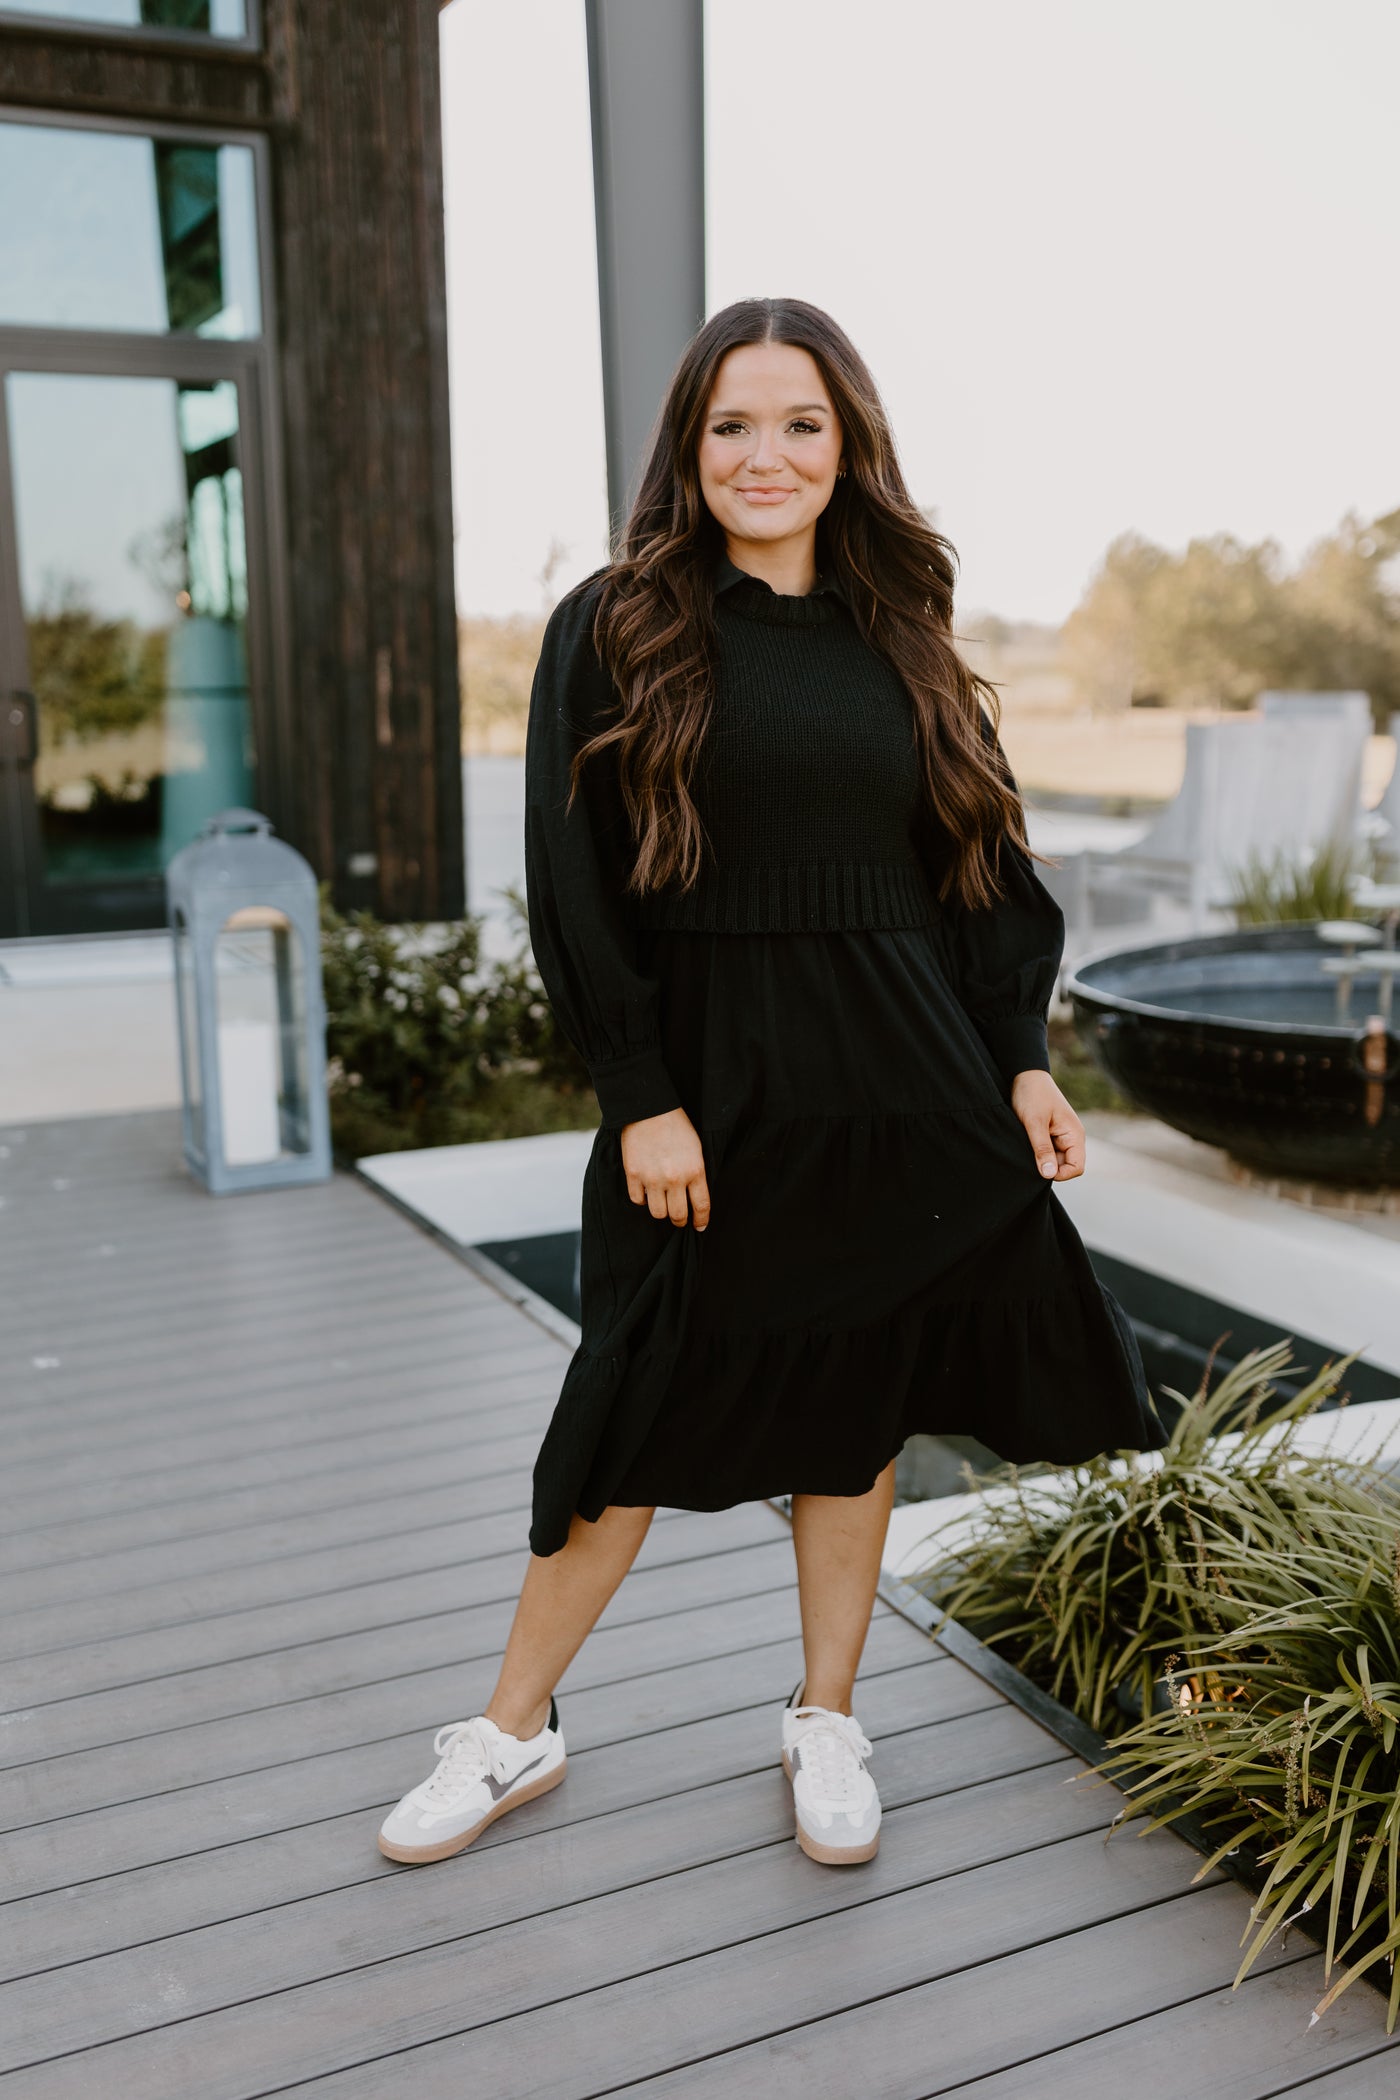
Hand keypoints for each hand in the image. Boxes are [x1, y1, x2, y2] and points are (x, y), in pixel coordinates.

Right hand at [620, 1105, 710, 1228]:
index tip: (700, 1226)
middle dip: (680, 1220)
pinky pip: (637, 1200)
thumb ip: (696, 1173)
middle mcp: (674, 1179)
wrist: (649, 1109)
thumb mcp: (696, 1149)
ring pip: (657, 1213)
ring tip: (662, 1203)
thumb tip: (694, 1198)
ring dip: (661, 1211)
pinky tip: (646, 1191)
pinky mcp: (633, 1175)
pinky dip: (642, 1199)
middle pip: (677, 1215)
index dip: (701, 1220)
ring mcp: (652, 1178)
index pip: (701, 1206)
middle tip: (679, 1218)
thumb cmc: (676, 1126)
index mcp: (695, 1171)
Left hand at [1009, 1070, 1084, 1181]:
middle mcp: (1070, 1138)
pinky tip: (1025, 1145)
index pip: (1077, 1168)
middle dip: (1048, 1167)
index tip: (1039, 1169)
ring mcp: (1060, 1137)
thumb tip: (1049, 1174)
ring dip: (1041, 1159)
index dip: (1060, 1174)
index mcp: (1074, 1135)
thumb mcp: (1034, 1122)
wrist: (1025, 1075)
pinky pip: (1046, 1152)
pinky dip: (1036, 1153)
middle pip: (1065, 1166)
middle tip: (1028, 1156)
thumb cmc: (1032, 1095)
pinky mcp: (1049, 1135)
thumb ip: (1042, 1148)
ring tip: (1026, 1147)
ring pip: (1054, 1161)